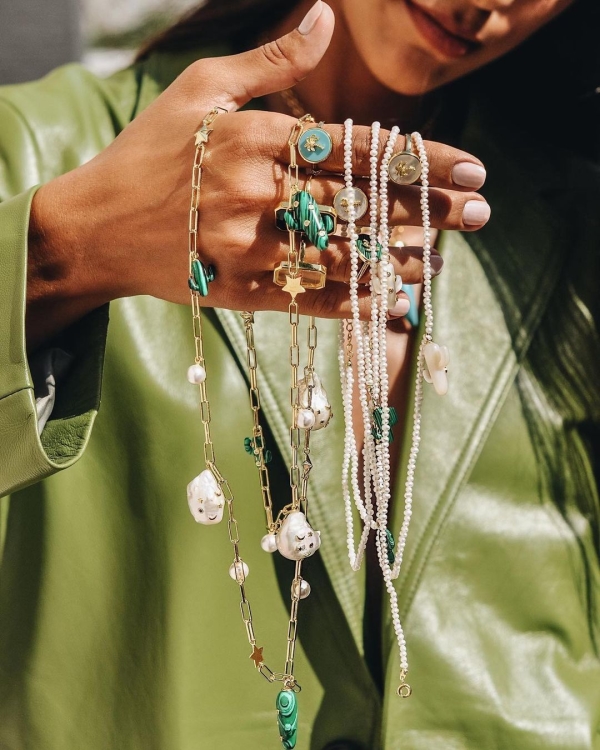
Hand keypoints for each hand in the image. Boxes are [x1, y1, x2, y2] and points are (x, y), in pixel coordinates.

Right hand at [28, 0, 488, 346]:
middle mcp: (254, 192)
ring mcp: (245, 247)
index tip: (471, 167)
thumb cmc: (148, 154)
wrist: (97, 228)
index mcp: (254, 137)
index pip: (355, 146)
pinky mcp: (236, 291)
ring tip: (445, 261)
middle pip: (359, 202)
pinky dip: (355, 306)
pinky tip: (394, 308)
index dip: (417, 159)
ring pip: (340, 256)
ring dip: (400, 260)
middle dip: (427, 210)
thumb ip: (269, 63)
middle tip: (480, 215)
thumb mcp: (200, 90)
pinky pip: (307, 300)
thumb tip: (325, 18)